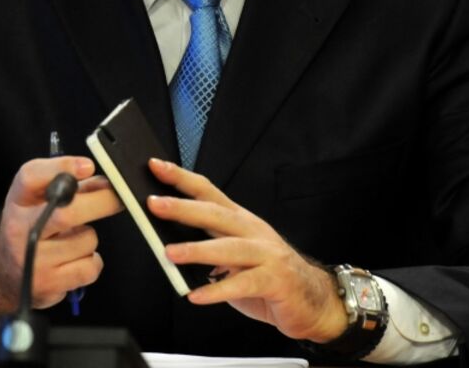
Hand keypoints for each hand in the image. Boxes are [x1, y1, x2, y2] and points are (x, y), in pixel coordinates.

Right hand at [0, 156, 122, 316]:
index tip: (88, 166)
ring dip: (90, 239)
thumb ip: (74, 187)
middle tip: (118, 199)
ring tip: (73, 242)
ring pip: (87, 240)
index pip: (31, 176)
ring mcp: (33, 259)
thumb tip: (106, 183)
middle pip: (68, 213)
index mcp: (18, 200)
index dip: (62, 167)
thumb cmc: (31, 228)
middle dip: (101, 203)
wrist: (3, 273)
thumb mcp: (42, 201)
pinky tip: (75, 261)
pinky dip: (91, 263)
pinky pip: (90, 267)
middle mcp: (20, 228)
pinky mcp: (48, 284)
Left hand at [146, 158, 348, 342]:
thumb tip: (164, 241)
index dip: (181, 178)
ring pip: (229, 248)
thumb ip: (207, 244)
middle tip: (154, 204)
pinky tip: (196, 296)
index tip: (154, 166)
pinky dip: (217, 290)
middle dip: (183, 207)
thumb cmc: (267, 275)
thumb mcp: (234, 254)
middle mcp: (253, 231)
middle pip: (216, 214)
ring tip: (169, 253)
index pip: (208, 191)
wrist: (314, 300)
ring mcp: (267, 254)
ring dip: (197, 249)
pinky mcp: (276, 281)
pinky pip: (243, 284)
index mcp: (240, 220)